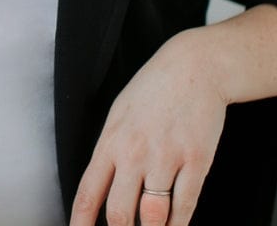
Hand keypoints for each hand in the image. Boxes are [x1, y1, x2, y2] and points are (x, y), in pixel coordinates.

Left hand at [69, 29, 227, 225]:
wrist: (194, 66)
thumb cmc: (154, 89)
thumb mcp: (120, 114)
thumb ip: (111, 151)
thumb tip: (103, 190)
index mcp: (112, 140)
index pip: (89, 193)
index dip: (81, 224)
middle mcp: (135, 152)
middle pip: (120, 214)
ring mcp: (166, 157)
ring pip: (153, 218)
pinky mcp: (195, 161)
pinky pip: (184, 208)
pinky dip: (177, 225)